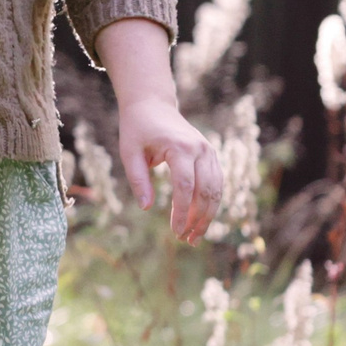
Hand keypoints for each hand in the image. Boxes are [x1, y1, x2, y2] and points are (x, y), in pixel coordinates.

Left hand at [118, 95, 219, 241]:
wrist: (152, 105)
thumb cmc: (137, 129)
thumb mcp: (129, 152)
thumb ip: (137, 179)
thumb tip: (145, 207)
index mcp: (180, 147)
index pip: (185, 186)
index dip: (182, 212)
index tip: (176, 232)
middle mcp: (201, 150)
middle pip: (206, 191)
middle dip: (198, 219)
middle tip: (186, 240)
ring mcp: (209, 152)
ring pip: (216, 190)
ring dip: (208, 215)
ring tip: (194, 236)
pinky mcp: (210, 156)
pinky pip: (216, 184)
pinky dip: (211, 203)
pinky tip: (200, 220)